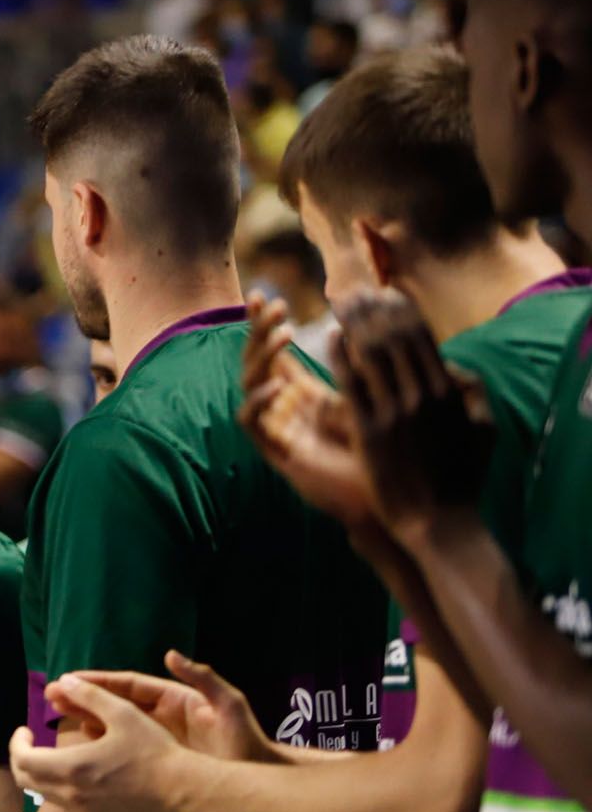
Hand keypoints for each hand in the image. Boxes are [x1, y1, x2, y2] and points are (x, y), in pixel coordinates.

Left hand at [10, 675, 201, 811]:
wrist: (182, 789)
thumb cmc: (152, 749)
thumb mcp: (122, 713)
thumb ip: (89, 695)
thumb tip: (64, 680)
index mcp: (71, 767)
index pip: (23, 760)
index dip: (17, 743)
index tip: (26, 730)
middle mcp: (71, 795)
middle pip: (26, 780)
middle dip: (23, 759)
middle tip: (33, 742)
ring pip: (46, 794)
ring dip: (43, 774)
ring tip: (57, 756)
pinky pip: (67, 807)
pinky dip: (62, 789)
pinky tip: (80, 776)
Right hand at [52, 651, 270, 762]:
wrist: (257, 777)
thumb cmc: (245, 739)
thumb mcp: (228, 704)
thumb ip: (202, 677)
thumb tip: (171, 654)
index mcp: (174, 698)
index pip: (129, 685)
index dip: (99, 681)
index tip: (70, 678)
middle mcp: (160, 715)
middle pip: (114, 703)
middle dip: (83, 697)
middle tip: (51, 695)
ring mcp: (157, 738)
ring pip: (114, 725)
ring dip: (86, 718)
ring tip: (56, 716)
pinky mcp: (157, 760)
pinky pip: (122, 749)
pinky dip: (100, 744)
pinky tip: (80, 745)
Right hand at [237, 294, 374, 526]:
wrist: (387, 500)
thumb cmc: (388, 452)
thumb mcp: (378, 396)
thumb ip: (367, 363)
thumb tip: (371, 320)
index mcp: (303, 393)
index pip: (274, 351)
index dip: (264, 324)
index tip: (266, 294)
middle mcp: (283, 407)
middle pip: (256, 360)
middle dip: (259, 330)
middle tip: (271, 303)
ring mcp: (277, 427)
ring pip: (249, 383)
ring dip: (262, 355)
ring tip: (284, 332)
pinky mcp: (275, 451)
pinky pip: (251, 421)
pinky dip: (258, 400)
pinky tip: (278, 384)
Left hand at [334, 292, 493, 543]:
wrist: (438, 521)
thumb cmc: (462, 478)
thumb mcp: (483, 430)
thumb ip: (473, 392)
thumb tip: (455, 366)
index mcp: (449, 392)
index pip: (423, 337)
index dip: (402, 310)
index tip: (386, 294)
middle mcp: (422, 395)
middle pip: (393, 337)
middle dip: (374, 309)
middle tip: (356, 291)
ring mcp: (394, 412)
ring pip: (370, 353)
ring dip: (355, 322)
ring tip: (341, 304)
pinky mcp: (368, 430)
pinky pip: (349, 382)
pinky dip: (339, 355)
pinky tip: (329, 337)